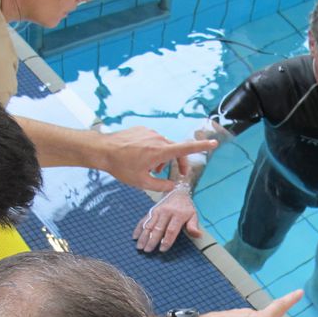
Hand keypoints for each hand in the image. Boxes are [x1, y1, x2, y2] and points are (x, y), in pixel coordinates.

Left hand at [99, 127, 216, 191]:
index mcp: (160, 151)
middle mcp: (158, 139)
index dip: (201, 146)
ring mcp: (150, 132)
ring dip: (163, 158)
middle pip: (176, 150)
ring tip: (151, 169)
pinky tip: (141, 158)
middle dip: (178, 163)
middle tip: (177, 175)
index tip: (213, 143)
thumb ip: (161, 186)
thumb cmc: (121, 166)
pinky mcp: (143, 130)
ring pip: (164, 146)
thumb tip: (173, 187)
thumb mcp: (142, 182)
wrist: (103, 150)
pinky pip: (154, 141)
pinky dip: (153, 151)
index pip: (186, 148)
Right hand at [132, 185, 201, 251]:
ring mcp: (157, 211)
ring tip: (139, 246)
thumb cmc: (186, 207)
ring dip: (143, 236)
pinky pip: (144, 220)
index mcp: (178, 215)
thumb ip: (194, 226)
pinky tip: (135, 236)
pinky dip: (138, 228)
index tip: (162, 249)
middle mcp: (166, 212)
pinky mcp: (151, 211)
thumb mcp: (193, 215)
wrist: (177, 191)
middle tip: (147, 250)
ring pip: (149, 225)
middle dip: (152, 240)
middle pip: (158, 228)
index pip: (171, 230)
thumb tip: (198, 235)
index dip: (166, 240)